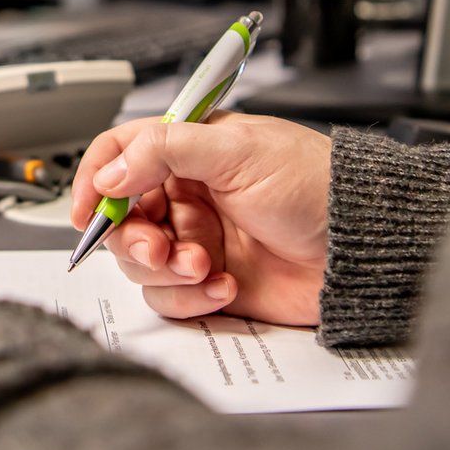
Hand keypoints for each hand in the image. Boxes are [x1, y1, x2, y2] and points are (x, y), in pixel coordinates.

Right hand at [71, 113, 332, 325]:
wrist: (362, 248)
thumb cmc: (316, 185)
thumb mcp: (238, 151)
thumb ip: (164, 151)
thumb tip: (110, 172)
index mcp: (189, 151)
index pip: (120, 155)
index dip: (95, 180)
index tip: (88, 210)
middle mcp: (187, 195)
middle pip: (121, 217)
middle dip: (131, 236)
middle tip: (157, 247)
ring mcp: (197, 240)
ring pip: (140, 263)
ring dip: (165, 269)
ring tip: (203, 266)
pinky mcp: (210, 283)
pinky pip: (171, 299)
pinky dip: (190, 297)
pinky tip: (225, 286)